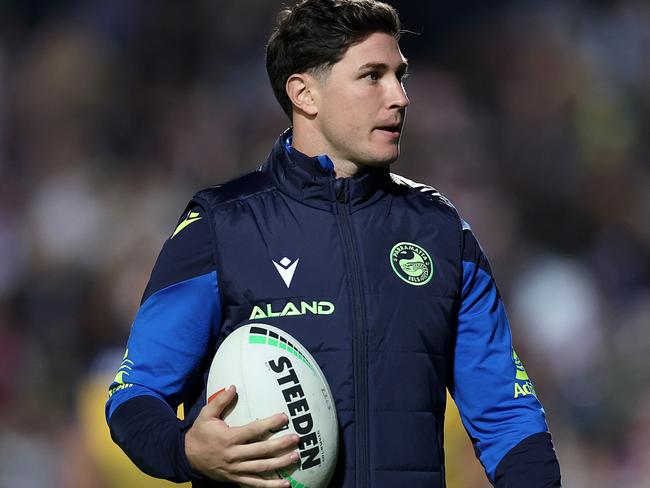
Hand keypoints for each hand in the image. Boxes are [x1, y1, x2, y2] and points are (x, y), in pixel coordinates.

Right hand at [184, 385, 299, 486]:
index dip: (269, 424)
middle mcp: (234, 455)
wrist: (187, 457)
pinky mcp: (236, 479)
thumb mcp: (206, 414)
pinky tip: (285, 484)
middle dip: (280, 445)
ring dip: (279, 463)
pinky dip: (270, 486)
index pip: (253, 430)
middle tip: (296, 438)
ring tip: (295, 457)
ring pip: (261, 468)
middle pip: (261, 451)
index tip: (284, 417)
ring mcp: (236, 469)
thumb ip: (220, 401)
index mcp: (228, 438)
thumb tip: (233, 386)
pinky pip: (254, 484)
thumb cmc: (199, 433)